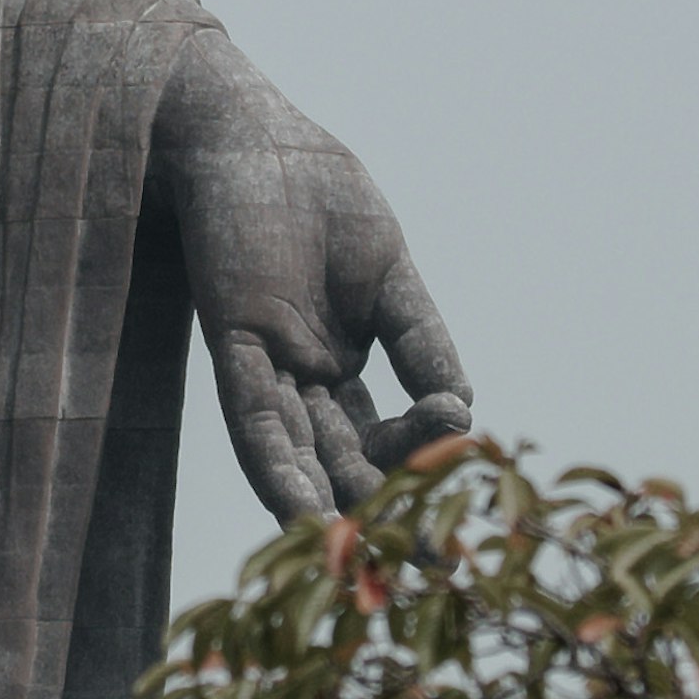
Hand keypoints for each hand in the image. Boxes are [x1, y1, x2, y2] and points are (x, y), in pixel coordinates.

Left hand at [150, 30, 471, 521]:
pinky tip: (301, 512)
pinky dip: (278, 466)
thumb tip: (466, 415)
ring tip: (358, 565)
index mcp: (342, 360)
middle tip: (427, 568)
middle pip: (344, 459)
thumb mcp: (389, 273)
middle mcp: (302, 375)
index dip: (422, 462)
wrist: (246, 130)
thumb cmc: (312, 190)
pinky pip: (254, 417)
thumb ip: (422, 342)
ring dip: (328, 510)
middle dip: (382, 512)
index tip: (463, 464)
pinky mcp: (231, 340)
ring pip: (299, 453)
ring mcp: (266, 362)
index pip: (386, 435)